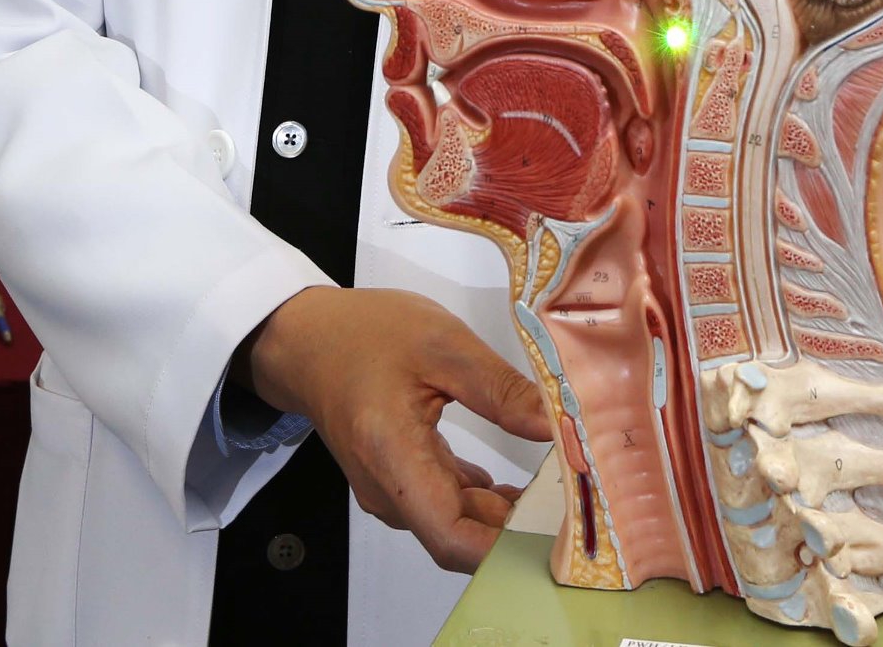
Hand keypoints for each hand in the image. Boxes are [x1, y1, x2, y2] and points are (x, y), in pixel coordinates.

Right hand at [245, 286, 553, 572]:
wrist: (308, 339)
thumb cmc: (363, 335)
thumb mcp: (443, 344)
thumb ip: (502, 390)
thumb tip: (558, 427)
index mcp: (394, 458)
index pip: (452, 538)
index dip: (507, 548)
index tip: (556, 531)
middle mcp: (389, 491)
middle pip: (460, 536)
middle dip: (519, 529)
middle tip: (574, 504)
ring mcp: (392, 491)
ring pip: (456, 523)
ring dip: (505, 515)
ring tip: (557, 490)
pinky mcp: (397, 482)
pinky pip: (446, 506)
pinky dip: (485, 501)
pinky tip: (519, 486)